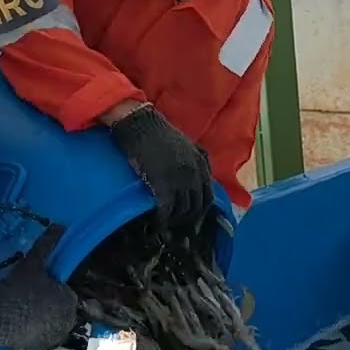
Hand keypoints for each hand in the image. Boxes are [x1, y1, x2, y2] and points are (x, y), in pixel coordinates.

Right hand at [0, 226, 78, 349]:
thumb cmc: (18, 288)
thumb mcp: (32, 263)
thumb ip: (47, 244)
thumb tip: (60, 225)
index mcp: (69, 300)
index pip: (65, 293)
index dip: (52, 289)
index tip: (37, 287)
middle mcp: (68, 320)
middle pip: (61, 309)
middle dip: (49, 304)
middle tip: (29, 297)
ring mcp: (55, 336)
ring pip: (52, 323)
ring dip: (43, 318)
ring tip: (24, 310)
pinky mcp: (41, 348)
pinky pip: (43, 336)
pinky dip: (36, 331)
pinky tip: (22, 323)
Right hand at [108, 103, 213, 227]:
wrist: (141, 125)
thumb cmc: (159, 133)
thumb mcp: (187, 144)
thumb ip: (198, 160)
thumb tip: (200, 178)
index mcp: (201, 163)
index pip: (208, 196)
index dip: (201, 210)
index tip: (192, 217)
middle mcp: (194, 173)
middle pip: (197, 206)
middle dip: (188, 219)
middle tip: (178, 224)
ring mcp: (179, 179)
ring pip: (183, 210)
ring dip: (175, 220)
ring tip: (166, 224)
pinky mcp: (162, 183)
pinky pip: (167, 208)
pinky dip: (163, 219)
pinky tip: (157, 223)